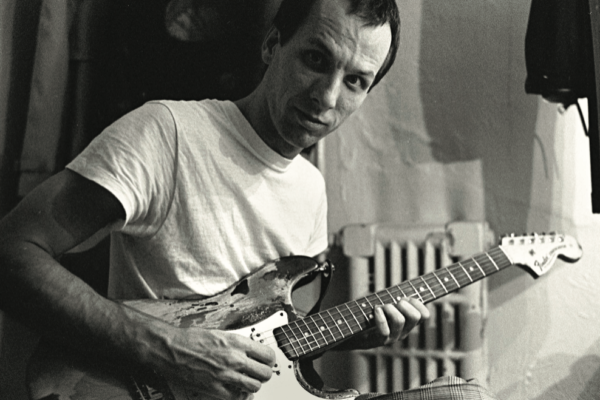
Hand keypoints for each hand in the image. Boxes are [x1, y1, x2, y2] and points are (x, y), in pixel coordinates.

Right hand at [149, 326, 275, 399]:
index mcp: (236, 342)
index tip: (266, 361)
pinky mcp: (215, 388)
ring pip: (254, 386)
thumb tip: (250, 351)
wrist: (171, 348)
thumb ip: (237, 343)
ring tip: (246, 381)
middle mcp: (234, 358)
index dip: (269, 360)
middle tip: (259, 372)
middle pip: (265, 373)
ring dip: (252, 384)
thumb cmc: (191, 339)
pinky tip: (235, 388)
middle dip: (264, 373)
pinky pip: (236, 396)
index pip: (267, 354)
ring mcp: (225, 374)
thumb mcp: (220, 334)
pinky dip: (239, 394)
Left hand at [370, 297, 429, 345]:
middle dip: (404, 304)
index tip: (405, 298)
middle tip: (393, 303)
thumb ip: (396, 300)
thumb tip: (405, 294)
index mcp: (408, 323)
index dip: (417, 303)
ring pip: (399, 320)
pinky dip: (379, 317)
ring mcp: (392, 337)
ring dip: (389, 308)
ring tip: (380, 307)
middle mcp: (403, 332)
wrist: (355, 332)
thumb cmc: (371, 314)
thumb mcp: (386, 306)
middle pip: (415, 316)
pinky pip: (384, 330)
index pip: (425, 315)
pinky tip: (375, 311)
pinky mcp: (380, 341)